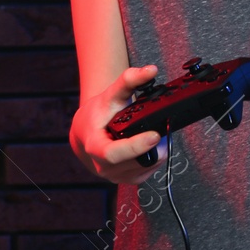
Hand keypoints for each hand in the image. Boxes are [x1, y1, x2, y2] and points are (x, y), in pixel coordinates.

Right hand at [68, 64, 168, 184]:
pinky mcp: (126, 179)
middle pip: (133, 162)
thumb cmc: (98, 114)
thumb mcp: (110, 94)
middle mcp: (103, 166)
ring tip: (156, 135)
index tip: (154, 135)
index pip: (113, 153)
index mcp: (94, 147)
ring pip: (144, 168)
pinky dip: (154, 159)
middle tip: (163, 132)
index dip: (135, 146)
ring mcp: (115, 175)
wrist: (87, 132)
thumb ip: (129, 80)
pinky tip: (152, 146)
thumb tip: (151, 70)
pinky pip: (147, 173)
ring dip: (156, 153)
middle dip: (152, 148)